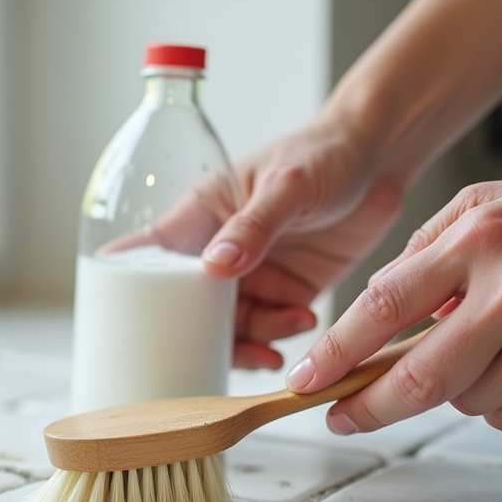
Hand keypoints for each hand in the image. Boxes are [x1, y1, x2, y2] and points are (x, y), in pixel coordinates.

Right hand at [143, 109, 408, 368]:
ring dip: (247, 340)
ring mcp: (249, 275)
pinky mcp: (284, 291)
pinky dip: (278, 335)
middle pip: (185, 308)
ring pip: (227, 327)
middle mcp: (216, 251)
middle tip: (224, 348)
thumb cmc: (324, 153)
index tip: (120, 322)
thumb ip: (254, 225)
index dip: (124, 288)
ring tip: (279, 333)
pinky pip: (268, 328)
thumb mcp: (287, 185)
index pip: (144, 256)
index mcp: (198, 218)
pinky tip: (301, 321)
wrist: (381, 162)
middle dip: (197, 334)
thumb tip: (216, 265)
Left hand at [286, 161, 501, 432]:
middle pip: (419, 378)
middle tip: (341, 416)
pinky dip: (501, 399)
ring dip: (454, 388)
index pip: (385, 305)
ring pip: (467, 402)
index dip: (336, 350)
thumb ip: (427, 250)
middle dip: (368, 406)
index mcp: (483, 241)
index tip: (307, 378)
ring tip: (485, 346)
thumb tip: (378, 305)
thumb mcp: (490, 203)